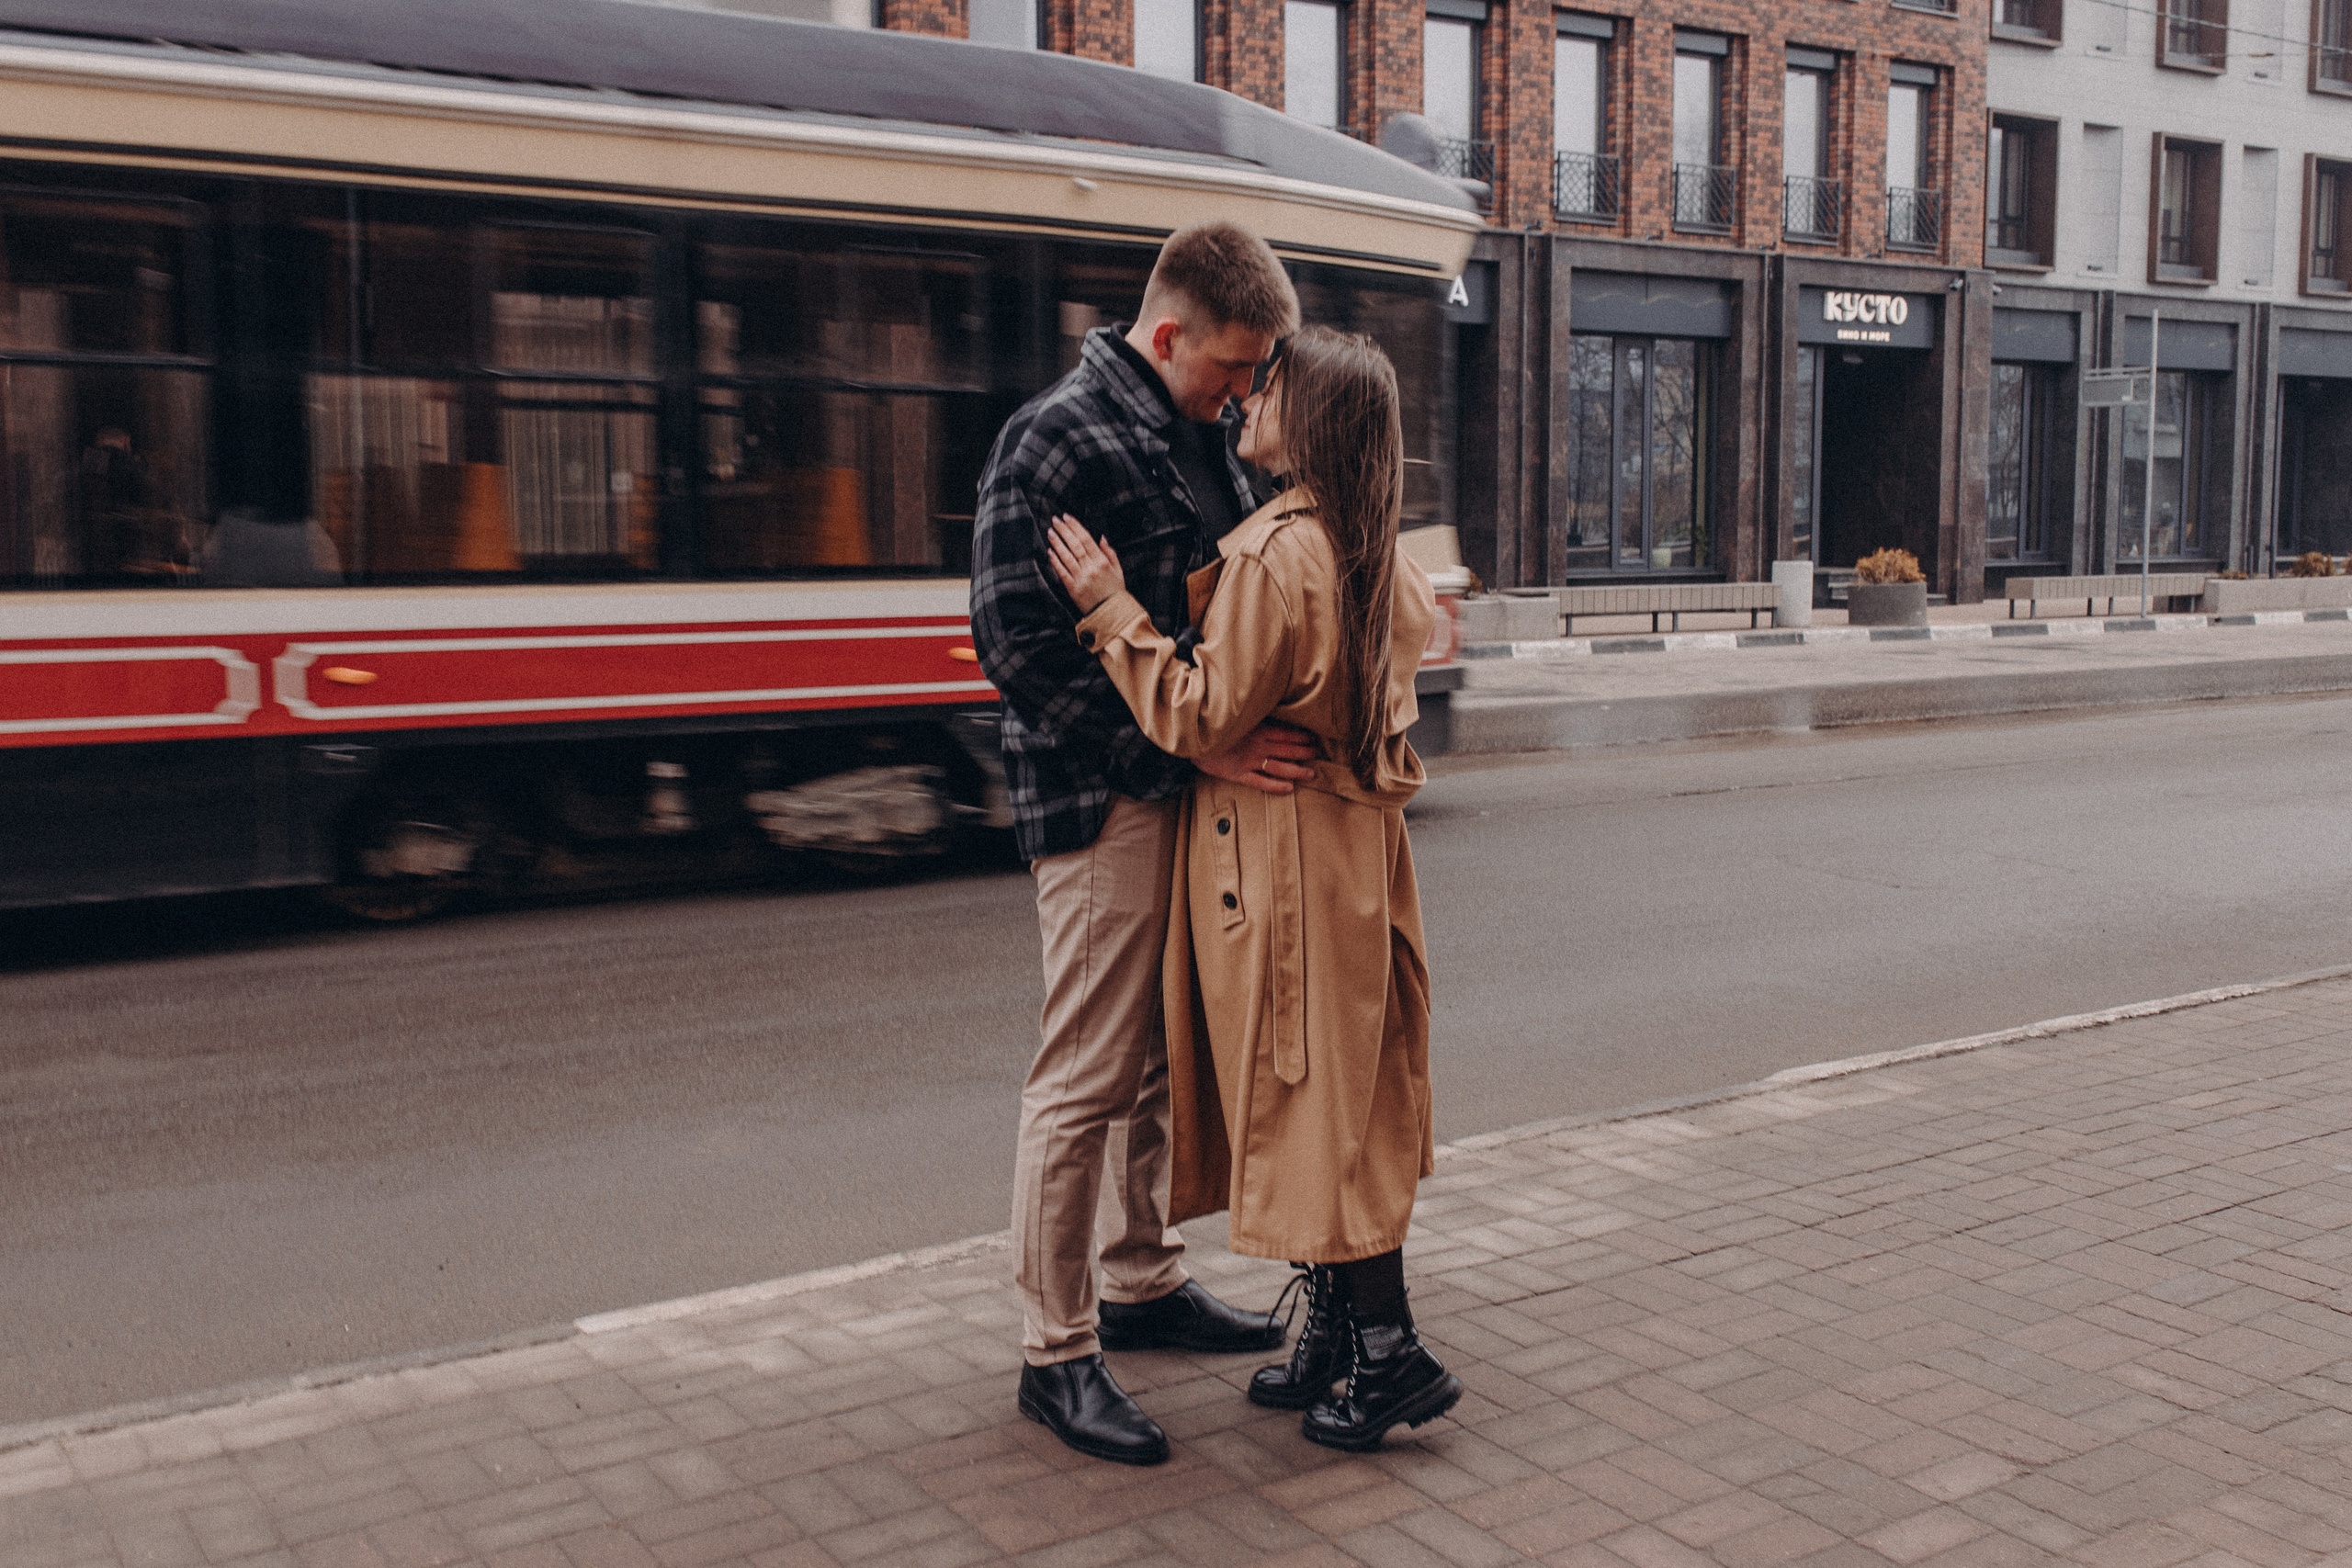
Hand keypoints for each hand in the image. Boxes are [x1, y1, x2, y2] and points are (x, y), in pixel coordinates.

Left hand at [1044, 513, 1124, 614]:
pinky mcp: (1073, 589)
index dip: (1075, 526)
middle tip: (1055, 520)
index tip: (1067, 517)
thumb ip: (1110, 553)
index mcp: (1102, 562)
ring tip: (1050, 532)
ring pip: (1066, 556)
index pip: (1086, 539)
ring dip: (1057, 543)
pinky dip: (1055, 561)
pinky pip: (1062, 572)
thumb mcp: (1118, 570)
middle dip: (1064, 530)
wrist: (1112, 614)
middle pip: (1075, 545)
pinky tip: (1050, 551)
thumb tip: (1101, 537)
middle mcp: (1091, 568)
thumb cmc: (1115, 591)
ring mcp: (1081, 578)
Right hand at [1196, 721, 1318, 796]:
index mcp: (1257, 729)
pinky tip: (1289, 789)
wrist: (1191, 738)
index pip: (1287, 734)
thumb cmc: (1214, 726)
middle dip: (1306, 752)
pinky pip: (1261, 782)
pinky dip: (1275, 787)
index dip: (1303, 737)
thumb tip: (1272, 716)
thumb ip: (1253, 718)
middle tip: (1319, 755)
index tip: (1314, 738)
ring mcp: (1248, 761)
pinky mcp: (1238, 774)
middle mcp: (1256, 746)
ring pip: (1279, 767)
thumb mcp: (1236, 717)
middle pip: (1288, 750)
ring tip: (1311, 774)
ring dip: (1297, 771)